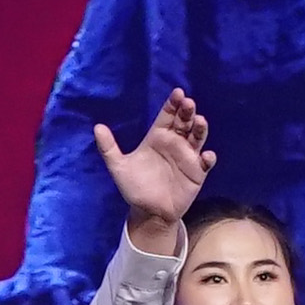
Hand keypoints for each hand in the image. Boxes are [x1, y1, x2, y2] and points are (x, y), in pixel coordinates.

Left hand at [95, 86, 213, 241]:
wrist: (148, 211)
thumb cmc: (134, 187)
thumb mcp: (118, 167)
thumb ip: (108, 148)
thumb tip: (97, 127)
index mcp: (157, 137)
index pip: (167, 116)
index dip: (173, 104)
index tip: (178, 93)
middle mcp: (175, 143)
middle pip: (184, 122)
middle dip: (187, 111)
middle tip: (188, 103)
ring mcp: (188, 156)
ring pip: (197, 137)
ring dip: (200, 129)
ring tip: (199, 121)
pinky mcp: (197, 172)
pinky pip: (206, 162)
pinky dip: (208, 158)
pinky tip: (206, 156)